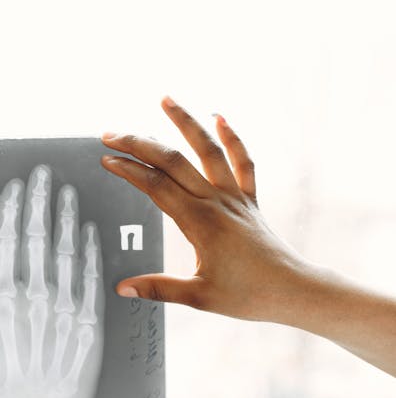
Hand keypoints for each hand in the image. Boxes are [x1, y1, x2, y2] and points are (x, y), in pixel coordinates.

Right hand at [0, 165, 104, 397]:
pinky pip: (90, 281)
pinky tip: (88, 231)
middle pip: (36, 240)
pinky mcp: (90, 324)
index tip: (16, 186)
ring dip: (65, 219)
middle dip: (38, 203)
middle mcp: (34, 301)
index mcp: (2, 303)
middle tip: (42, 174)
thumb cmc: (0, 387)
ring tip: (66, 193)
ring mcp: (64, 311)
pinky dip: (89, 253)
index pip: (7, 244)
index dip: (11, 212)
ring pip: (66, 253)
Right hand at [101, 97, 320, 325]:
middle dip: (140, 144)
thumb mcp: (198, 298)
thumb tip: (124, 289)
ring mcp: (234, 197)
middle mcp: (216, 202)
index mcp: (199, 223)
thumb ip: (159, 289)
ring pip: (207, 149)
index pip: (156, 186)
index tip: (107, 160)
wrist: (290, 289)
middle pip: (173, 161)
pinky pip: (242, 161)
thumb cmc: (247, 295)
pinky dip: (232, 137)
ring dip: (186, 122)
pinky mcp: (249, 200)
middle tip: (112, 134)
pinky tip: (220, 117)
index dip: (129, 170)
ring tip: (166, 99)